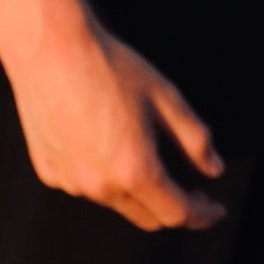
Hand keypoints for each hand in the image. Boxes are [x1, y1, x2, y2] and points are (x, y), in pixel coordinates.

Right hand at [1, 5, 227, 232]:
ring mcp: (70, 181)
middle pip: (147, 217)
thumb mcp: (165, 97)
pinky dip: (102, 176)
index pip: (177, 214)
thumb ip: (194, 138)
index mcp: (134, 171)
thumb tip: (213, 167)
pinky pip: (84, 185)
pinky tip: (104, 144)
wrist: (49, 46)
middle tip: (190, 189)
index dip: (202, 215)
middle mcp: (100, 185)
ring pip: (115, 201)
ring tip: (143, 155)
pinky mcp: (48, 170)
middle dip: (173, 208)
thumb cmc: (107, 66)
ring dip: (136, 191)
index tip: (214, 209)